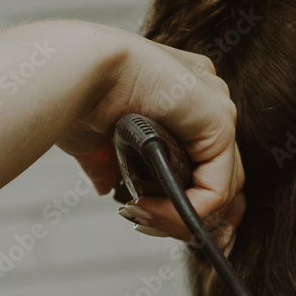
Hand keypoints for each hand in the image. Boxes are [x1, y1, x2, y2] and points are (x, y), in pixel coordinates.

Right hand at [56, 26, 245, 239]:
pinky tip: (151, 209)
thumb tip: (107, 184)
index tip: (151, 218)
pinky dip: (188, 210)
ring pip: (222, 187)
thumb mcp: (97, 140)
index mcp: (182, 96)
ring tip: (144, 218)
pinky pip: (217, 186)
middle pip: (220, 176)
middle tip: (147, 224)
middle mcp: (205, 97)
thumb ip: (111, 162)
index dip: (186, 200)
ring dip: (182, 217)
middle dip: (187, 214)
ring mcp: (217, 106)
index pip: (205, 160)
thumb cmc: (76, 93)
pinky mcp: (220, 120)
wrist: (73, 71)